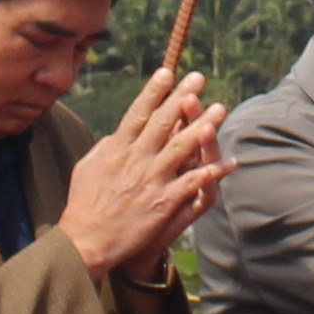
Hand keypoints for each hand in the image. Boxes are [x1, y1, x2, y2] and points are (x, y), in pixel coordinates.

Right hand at [59, 69, 230, 283]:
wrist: (86, 241)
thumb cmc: (84, 205)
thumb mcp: (87, 168)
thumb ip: (106, 147)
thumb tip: (118, 133)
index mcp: (116, 149)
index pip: (138, 113)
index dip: (153, 92)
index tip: (167, 72)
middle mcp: (135, 159)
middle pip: (164, 122)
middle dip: (182, 97)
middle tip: (199, 78)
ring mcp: (151, 180)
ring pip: (183, 147)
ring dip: (204, 126)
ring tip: (221, 108)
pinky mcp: (163, 202)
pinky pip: (193, 183)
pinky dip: (212, 172)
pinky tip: (229, 162)